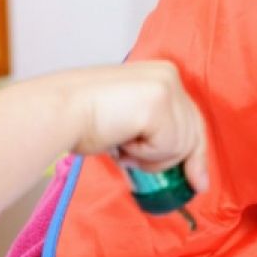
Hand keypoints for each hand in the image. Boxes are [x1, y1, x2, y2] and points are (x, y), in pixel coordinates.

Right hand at [55, 61, 208, 191]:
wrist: (57, 112)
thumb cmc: (83, 119)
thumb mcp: (130, 120)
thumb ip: (155, 130)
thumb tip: (180, 162)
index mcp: (162, 74)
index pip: (192, 117)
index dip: (197, 152)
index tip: (199, 182)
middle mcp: (169, 75)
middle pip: (194, 131)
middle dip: (180, 162)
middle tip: (160, 174)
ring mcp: (166, 87)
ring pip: (181, 143)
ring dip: (149, 157)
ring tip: (122, 145)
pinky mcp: (160, 102)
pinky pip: (168, 146)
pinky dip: (144, 154)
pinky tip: (122, 141)